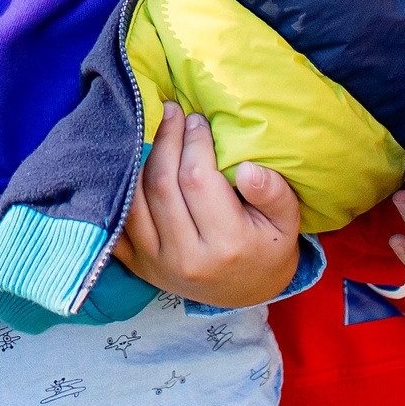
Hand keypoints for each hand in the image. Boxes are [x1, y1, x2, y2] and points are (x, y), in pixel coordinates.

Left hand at [113, 106, 302, 309]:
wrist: (246, 293)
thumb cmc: (267, 247)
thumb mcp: (286, 222)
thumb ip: (274, 193)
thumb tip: (247, 169)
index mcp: (226, 246)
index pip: (196, 180)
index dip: (193, 142)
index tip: (197, 120)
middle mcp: (186, 259)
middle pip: (161, 185)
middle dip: (166, 140)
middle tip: (174, 113)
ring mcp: (156, 264)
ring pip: (135, 199)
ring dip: (142, 159)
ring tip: (159, 131)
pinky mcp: (138, 265)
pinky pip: (118, 221)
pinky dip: (122, 189)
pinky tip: (133, 162)